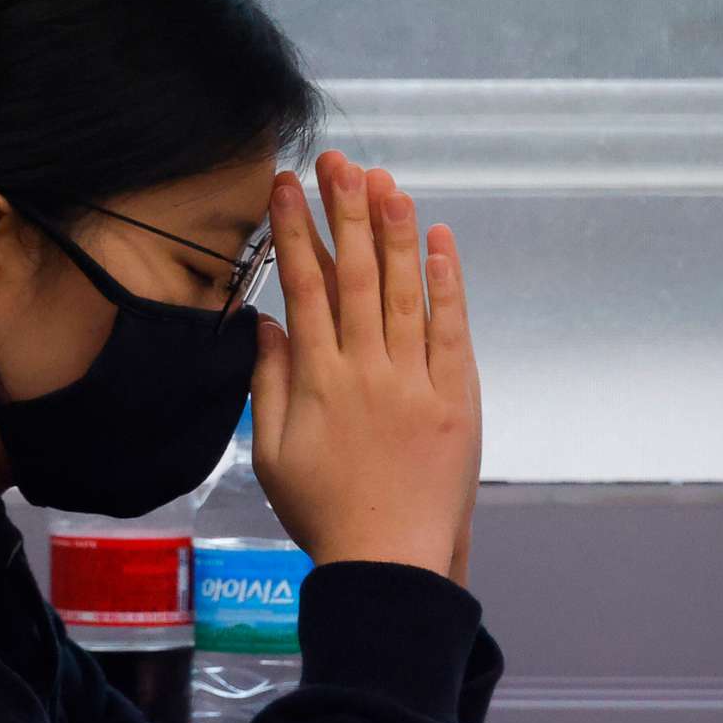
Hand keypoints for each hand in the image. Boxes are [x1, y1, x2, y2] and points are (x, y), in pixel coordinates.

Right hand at [249, 150, 481, 586]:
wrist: (387, 562)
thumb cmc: (324, 514)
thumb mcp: (273, 453)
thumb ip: (269, 384)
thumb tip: (266, 325)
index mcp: (316, 380)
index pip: (305, 287)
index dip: (295, 231)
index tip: (286, 186)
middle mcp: (365, 370)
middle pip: (355, 274)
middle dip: (345, 211)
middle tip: (338, 160)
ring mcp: (414, 382)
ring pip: (403, 290)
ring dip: (395, 231)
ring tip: (386, 181)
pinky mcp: (455, 399)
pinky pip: (451, 330)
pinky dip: (446, 284)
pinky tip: (439, 241)